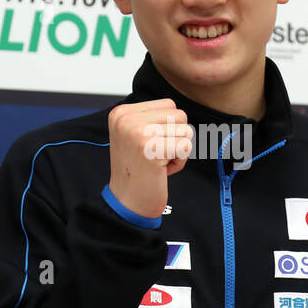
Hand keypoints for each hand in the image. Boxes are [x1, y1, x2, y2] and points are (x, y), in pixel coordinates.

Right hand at [107, 99, 192, 219]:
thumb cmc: (137, 171)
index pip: (168, 105)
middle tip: (156, 155)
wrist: (127, 202)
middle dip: (176, 138)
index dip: (168, 128)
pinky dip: (180, 162)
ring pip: (186, 130)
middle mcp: (126, 119)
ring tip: (158, 162)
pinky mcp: (150, 148)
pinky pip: (186, 147)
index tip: (150, 146)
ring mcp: (137, 132)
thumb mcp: (136, 136)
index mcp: (121, 113)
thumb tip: (179, 110)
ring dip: (178, 150)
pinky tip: (161, 170)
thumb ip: (153, 119)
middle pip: (179, 115)